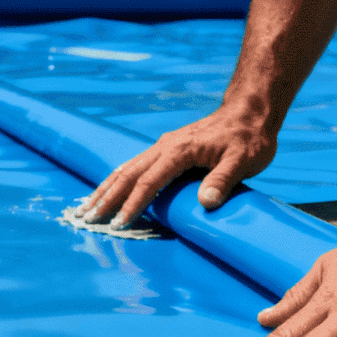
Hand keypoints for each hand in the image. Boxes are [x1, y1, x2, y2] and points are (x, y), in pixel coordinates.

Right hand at [79, 107, 277, 226]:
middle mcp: (164, 146)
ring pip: (126, 168)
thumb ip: (224, 180)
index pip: (148, 182)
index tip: (119, 224)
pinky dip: (117, 180)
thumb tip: (206, 203)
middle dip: (106, 198)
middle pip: (127, 174)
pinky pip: (134, 165)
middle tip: (86, 219)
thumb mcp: (244, 159)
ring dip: (105, 189)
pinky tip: (108, 190)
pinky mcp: (166, 149)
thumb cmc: (249, 137)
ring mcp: (163, 146)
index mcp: (178, 151)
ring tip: (86, 207)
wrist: (249, 111)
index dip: (132, 205)